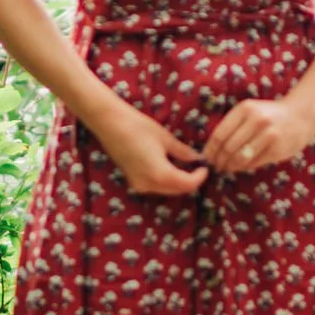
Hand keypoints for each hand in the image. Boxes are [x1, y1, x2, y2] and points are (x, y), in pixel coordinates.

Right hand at [93, 103, 209, 197]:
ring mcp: (139, 185)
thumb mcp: (165, 138)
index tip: (205, 167)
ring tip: (186, 167)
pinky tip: (170, 167)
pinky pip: (155, 186)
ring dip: (178, 182)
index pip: (187, 185)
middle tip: (198, 168)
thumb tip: (197, 159)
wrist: (109, 123)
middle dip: (190, 181)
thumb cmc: (139, 127)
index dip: (199, 178)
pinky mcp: (132, 181)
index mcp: (160, 175)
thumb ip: (183, 152)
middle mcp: (149, 185)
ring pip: (166, 190)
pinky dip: (166, 180)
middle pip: (177, 190)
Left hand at [202, 95, 314, 173]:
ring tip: (226, 168)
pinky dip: (243, 167)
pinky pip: (253, 163)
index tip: (206, 158)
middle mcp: (257, 120)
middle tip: (216, 166)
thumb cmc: (269, 115)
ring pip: (240, 157)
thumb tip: (211, 150)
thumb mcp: (250, 112)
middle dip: (219, 160)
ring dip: (230, 166)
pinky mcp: (277, 149)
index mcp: (245, 109)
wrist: (300, 116)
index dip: (210, 149)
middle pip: (228, 147)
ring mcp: (268, 135)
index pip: (220, 134)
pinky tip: (240, 167)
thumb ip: (232, 126)